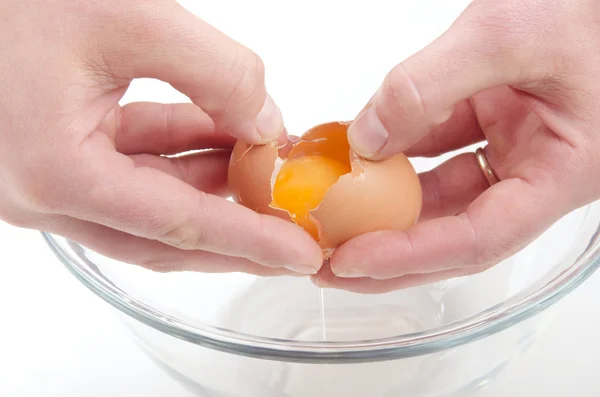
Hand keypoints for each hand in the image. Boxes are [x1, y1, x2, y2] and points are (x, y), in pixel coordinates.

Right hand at [0, 0, 322, 275]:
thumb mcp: (128, 18)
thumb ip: (214, 72)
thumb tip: (264, 122)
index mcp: (56, 173)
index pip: (177, 224)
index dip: (248, 241)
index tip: (299, 255)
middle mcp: (47, 194)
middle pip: (165, 235)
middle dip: (237, 237)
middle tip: (295, 240)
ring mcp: (49, 180)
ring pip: (152, 203)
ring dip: (213, 189)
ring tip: (269, 177)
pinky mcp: (57, 156)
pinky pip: (133, 169)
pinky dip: (183, 156)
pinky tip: (224, 139)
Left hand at [315, 0, 599, 292]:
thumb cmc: (587, 9)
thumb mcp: (506, 37)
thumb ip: (429, 87)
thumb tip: (366, 137)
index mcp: (560, 174)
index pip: (477, 239)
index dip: (409, 257)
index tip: (351, 262)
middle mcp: (534, 172)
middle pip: (453, 233)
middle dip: (389, 253)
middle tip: (331, 265)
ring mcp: (512, 149)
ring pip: (441, 194)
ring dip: (387, 207)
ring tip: (335, 219)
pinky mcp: (493, 124)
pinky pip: (437, 149)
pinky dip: (397, 153)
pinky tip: (360, 157)